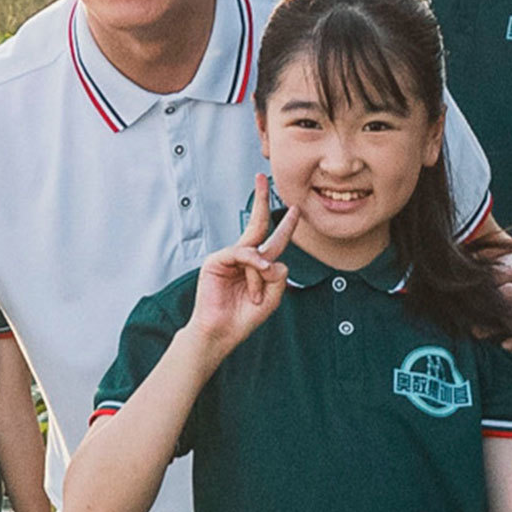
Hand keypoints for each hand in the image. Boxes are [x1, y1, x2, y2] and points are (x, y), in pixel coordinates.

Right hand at [186, 195, 291, 345]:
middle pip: (257, 224)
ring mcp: (228, 257)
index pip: (273, 239)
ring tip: (256, 296)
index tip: (295, 208)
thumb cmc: (244, 317)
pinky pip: (241, 254)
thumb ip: (279, 276)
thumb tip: (272, 259)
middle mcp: (243, 257)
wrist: (220, 333)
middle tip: (263, 178)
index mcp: (257, 265)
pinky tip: (256, 273)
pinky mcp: (216, 261)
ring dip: (260, 275)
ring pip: (256, 251)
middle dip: (261, 201)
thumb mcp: (273, 297)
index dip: (285, 224)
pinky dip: (252, 264)